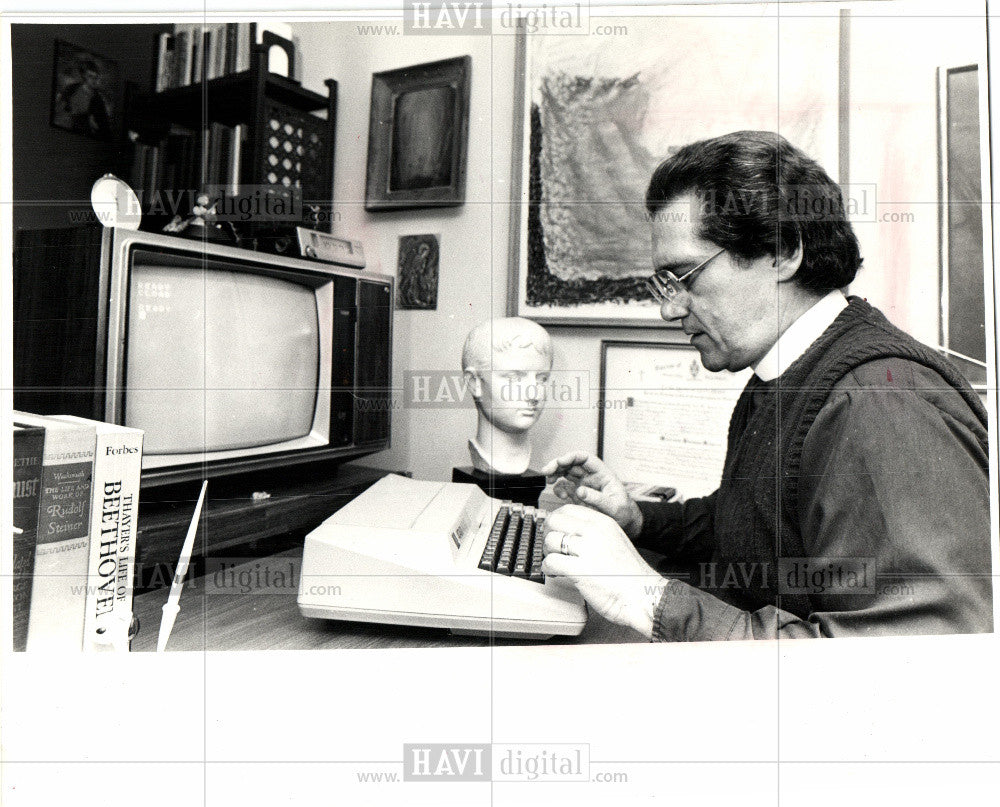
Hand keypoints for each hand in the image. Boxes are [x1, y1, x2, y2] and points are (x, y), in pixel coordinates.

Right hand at [540, 452, 642, 538]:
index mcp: (602, 474)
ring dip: (555, 474)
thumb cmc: (624, 513)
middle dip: (558, 464)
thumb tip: (581, 491)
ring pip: (566, 473)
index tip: (561, 462)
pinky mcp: (578, 496)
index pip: (585, 458)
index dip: (572, 457)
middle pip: (572, 464)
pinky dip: (558, 489)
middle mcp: (592, 478)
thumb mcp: (615, 507)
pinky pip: (565, 487)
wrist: (625, 524)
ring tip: (548, 479)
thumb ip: (598, 499)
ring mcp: (584, 486)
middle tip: (547, 470)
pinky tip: (560, 495)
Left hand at [541, 504, 664, 638]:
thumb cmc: (630, 574)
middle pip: (554, 520)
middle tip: (553, 547)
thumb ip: (594, 532)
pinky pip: (550, 562)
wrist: (644, 596)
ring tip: (557, 562)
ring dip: (548, 553)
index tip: (555, 531)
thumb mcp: (614, 540)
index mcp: (603, 523)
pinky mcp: (580, 570)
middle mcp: (595, 532)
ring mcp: (587, 550)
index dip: (556, 521)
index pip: (567, 509)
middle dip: (548, 534)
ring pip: (550, 541)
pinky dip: (548, 568)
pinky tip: (556, 573)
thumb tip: (569, 531)